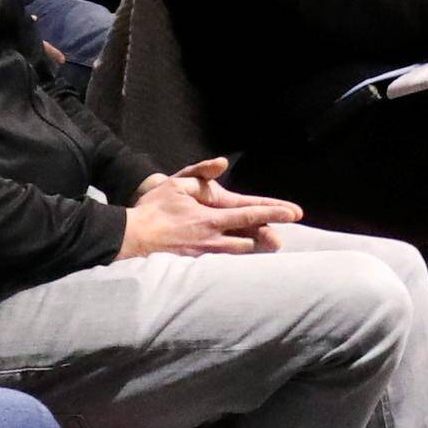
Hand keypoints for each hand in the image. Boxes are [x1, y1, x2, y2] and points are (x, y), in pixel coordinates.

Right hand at [125, 162, 298, 257]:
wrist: (132, 237)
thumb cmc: (154, 209)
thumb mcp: (177, 183)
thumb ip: (202, 171)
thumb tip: (222, 163)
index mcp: (211, 219)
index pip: (250, 215)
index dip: (274, 214)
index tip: (294, 214)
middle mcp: (213, 239)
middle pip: (250, 242)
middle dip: (268, 239)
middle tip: (281, 239)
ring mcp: (205, 254)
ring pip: (238, 255)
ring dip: (254, 250)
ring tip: (268, 246)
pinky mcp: (196, 264)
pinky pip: (222, 262)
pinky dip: (235, 258)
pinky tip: (241, 257)